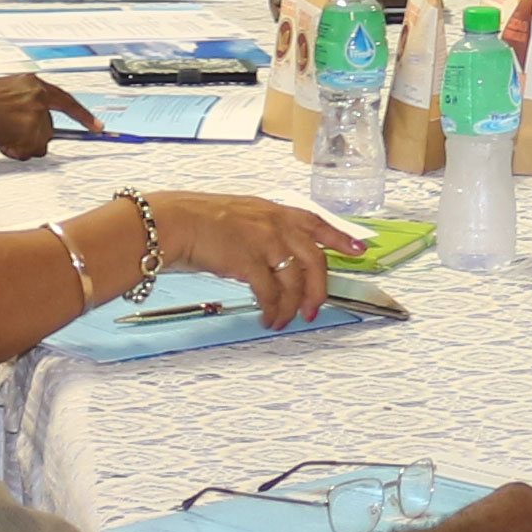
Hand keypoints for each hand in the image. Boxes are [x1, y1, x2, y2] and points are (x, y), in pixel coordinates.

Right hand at [0, 74, 98, 159]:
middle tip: (8, 134)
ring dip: (22, 144)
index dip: (82, 115)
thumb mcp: (5, 97)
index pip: (65, 99)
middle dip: (32, 137)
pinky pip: (32, 149)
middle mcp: (37, 94)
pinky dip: (18, 150)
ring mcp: (35, 109)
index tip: (98, 126)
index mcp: (31, 83)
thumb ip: (25, 106)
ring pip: (41, 140)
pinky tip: (2, 141)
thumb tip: (39, 130)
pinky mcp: (31, 125)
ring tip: (1, 135)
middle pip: (49, 127)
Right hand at [148, 191, 365, 324]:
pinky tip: (267, 318)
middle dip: (318, 289)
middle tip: (314, 309)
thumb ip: (261, 231)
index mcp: (273, 211)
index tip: (359, 250)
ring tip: (284, 321)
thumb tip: (272, 258)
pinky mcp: (248, 261)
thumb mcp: (238, 216)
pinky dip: (272, 310)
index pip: (317, 223)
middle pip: (315, 260)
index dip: (340, 238)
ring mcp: (263, 241)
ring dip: (292, 306)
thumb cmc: (196, 220)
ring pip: (294, 281)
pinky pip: (270, 293)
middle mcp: (274, 224)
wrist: (172, 222)